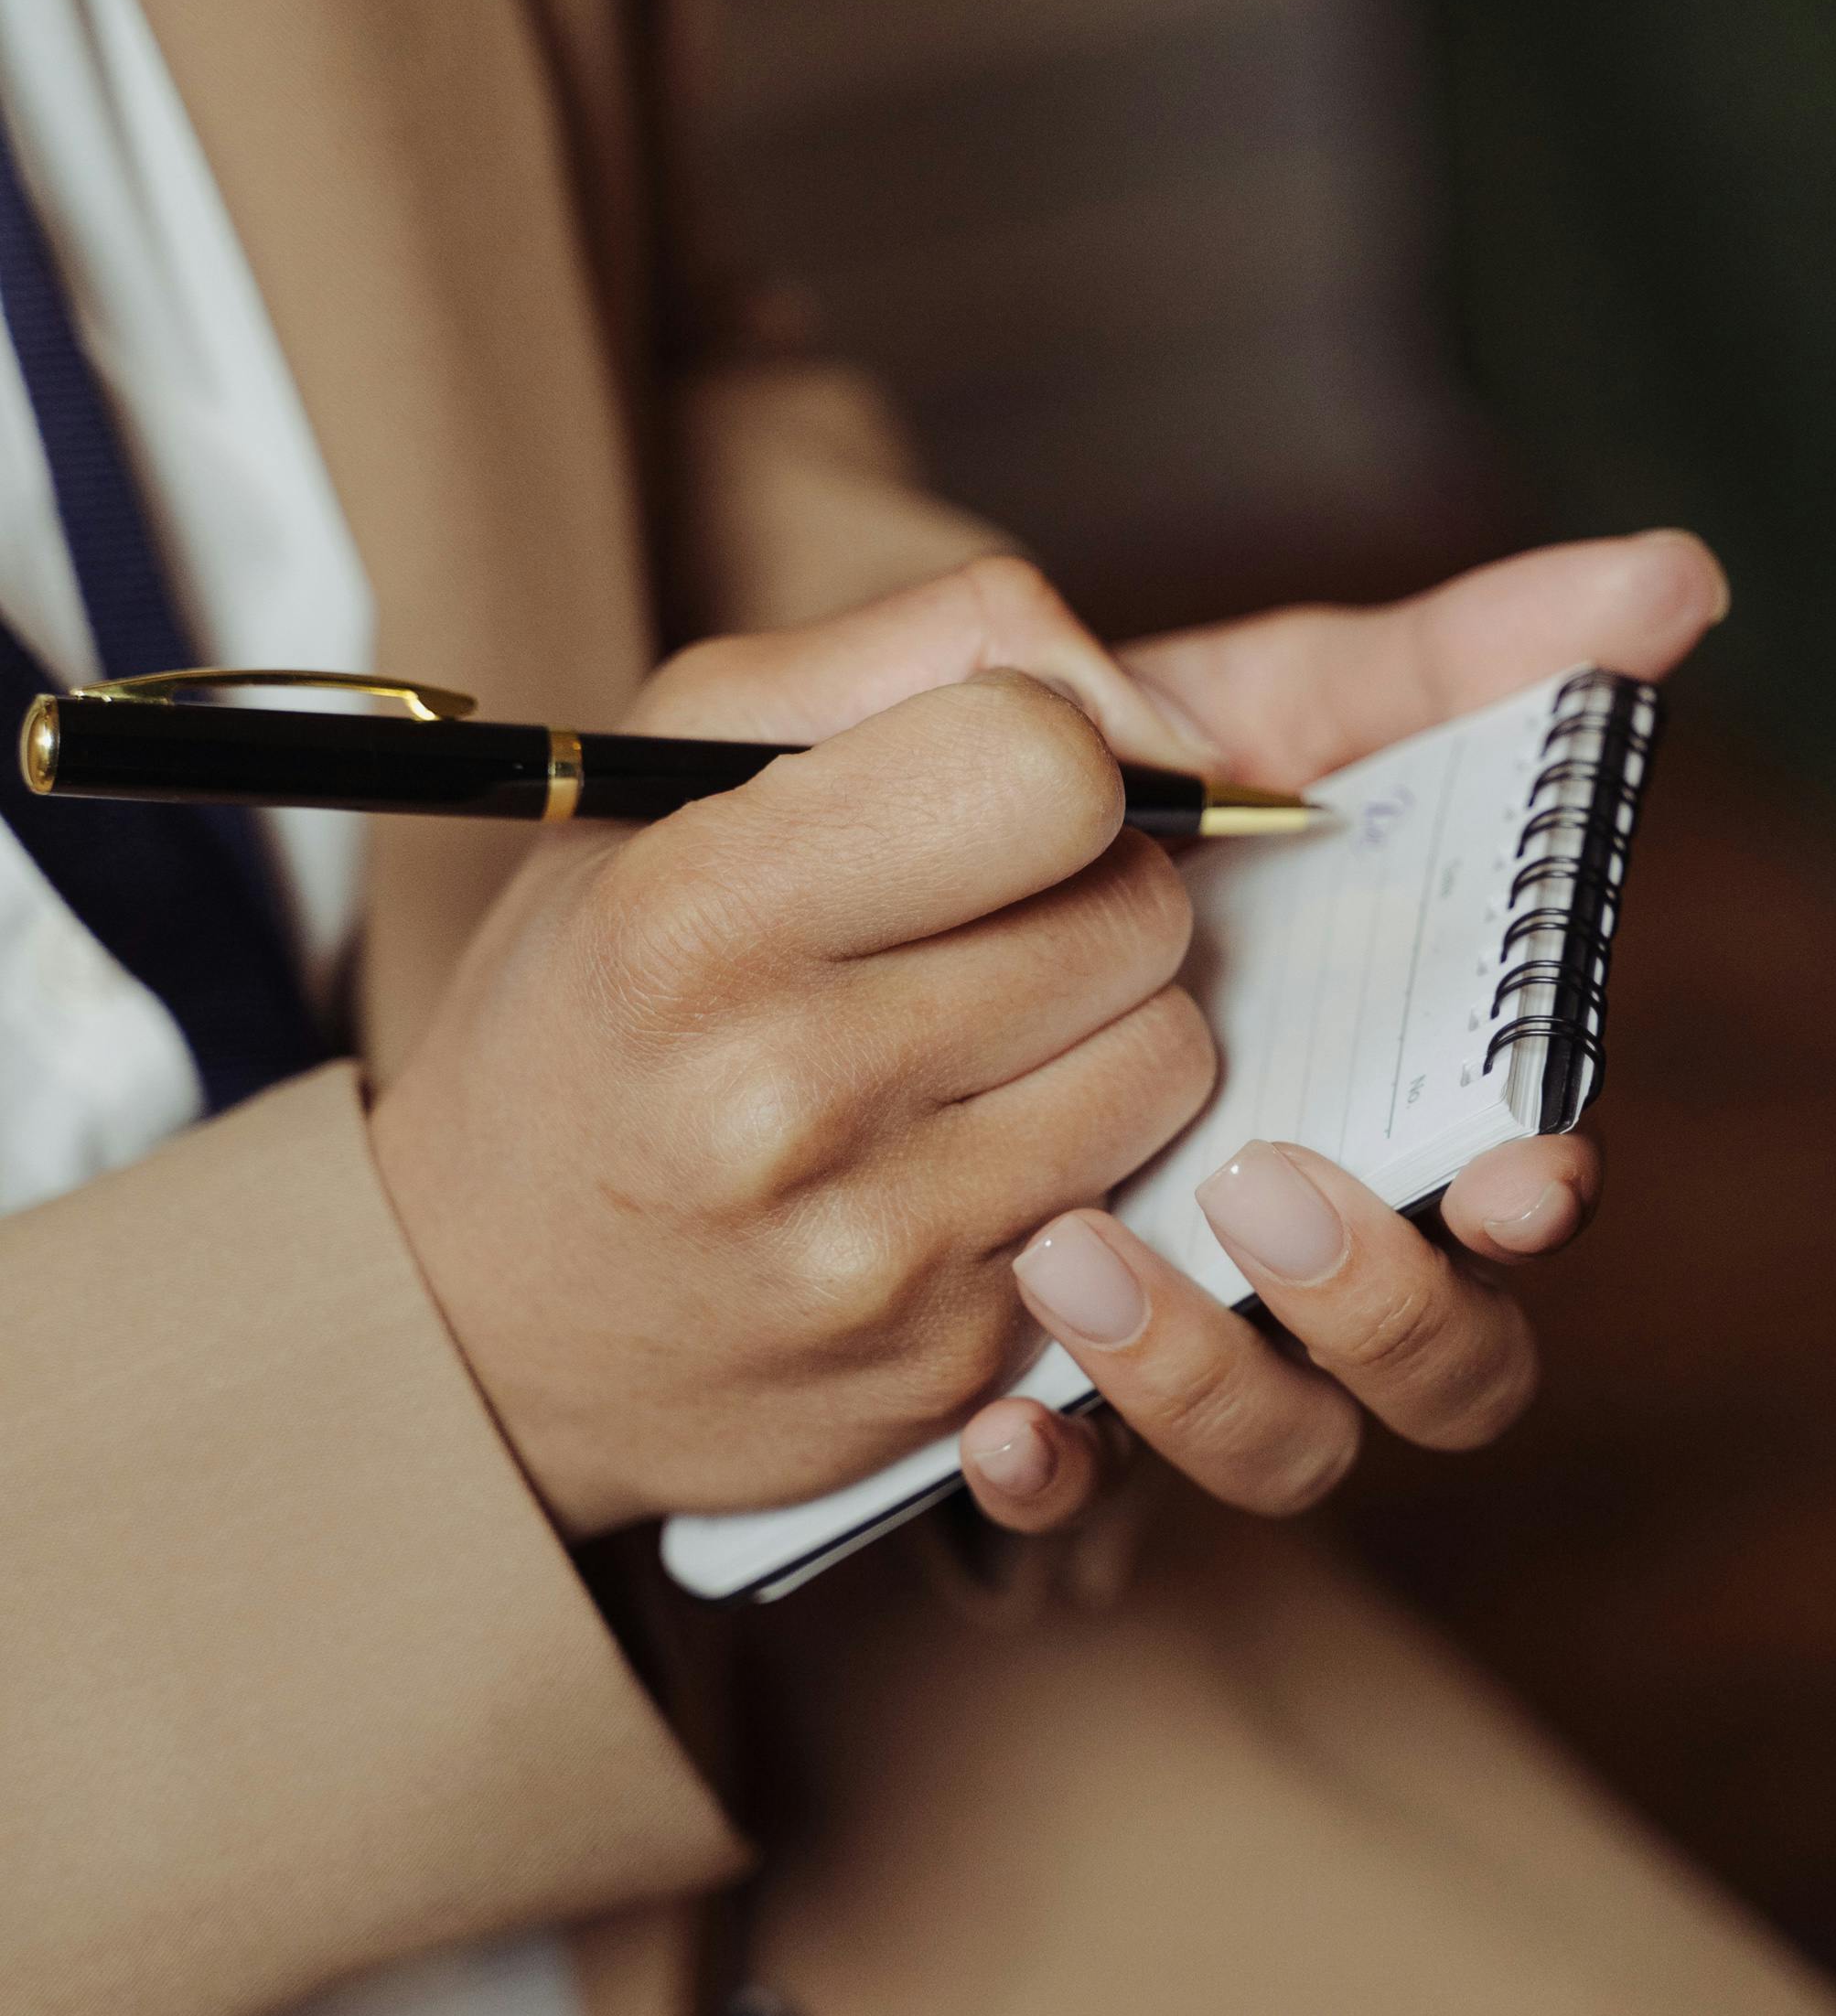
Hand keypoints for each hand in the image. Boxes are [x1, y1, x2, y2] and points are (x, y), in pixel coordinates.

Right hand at [369, 588, 1219, 1537]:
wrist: (483, 1320)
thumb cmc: (599, 999)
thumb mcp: (682, 759)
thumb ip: (930, 648)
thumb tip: (1165, 719)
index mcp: (697, 915)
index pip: (1051, 768)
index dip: (1049, 756)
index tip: (983, 794)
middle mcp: (788, 1096)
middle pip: (1138, 912)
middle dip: (1088, 891)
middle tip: (971, 924)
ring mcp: (884, 1253)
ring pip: (1172, 1054)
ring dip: (1106, 1027)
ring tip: (973, 1039)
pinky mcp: (962, 1366)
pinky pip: (1140, 1198)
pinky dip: (1079, 1159)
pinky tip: (960, 1159)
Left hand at [949, 531, 1728, 1533]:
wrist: (727, 961)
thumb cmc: (1004, 812)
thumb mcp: (1211, 699)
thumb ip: (1418, 649)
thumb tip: (1668, 578)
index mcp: (1380, 1075)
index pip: (1522, 1159)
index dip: (1541, 1170)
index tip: (1518, 1158)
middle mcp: (1310, 1222)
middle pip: (1451, 1358)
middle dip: (1387, 1299)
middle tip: (1267, 1189)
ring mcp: (1186, 1325)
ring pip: (1290, 1446)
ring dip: (1210, 1379)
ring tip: (1077, 1256)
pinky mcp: (1036, 1402)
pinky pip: (1077, 1510)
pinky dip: (1054, 1485)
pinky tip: (993, 1429)